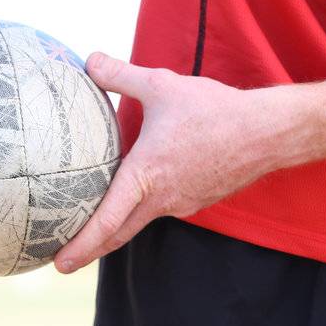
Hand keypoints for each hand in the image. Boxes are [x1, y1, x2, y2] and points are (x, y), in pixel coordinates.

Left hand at [52, 53, 281, 273]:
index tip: (59, 264)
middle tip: (64, 262)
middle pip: (119, 234)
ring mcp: (183, 203)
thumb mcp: (161, 85)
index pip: (106, 222)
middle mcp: (162, 199)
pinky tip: (147, 188)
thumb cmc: (214, 110)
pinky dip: (147, 205)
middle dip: (90, 250)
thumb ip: (121, 75)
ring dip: (119, 223)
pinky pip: (165, 205)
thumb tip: (89, 60)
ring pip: (142, 218)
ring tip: (98, 218)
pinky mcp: (199, 199)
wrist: (266, 132)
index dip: (80, 245)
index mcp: (146, 177)